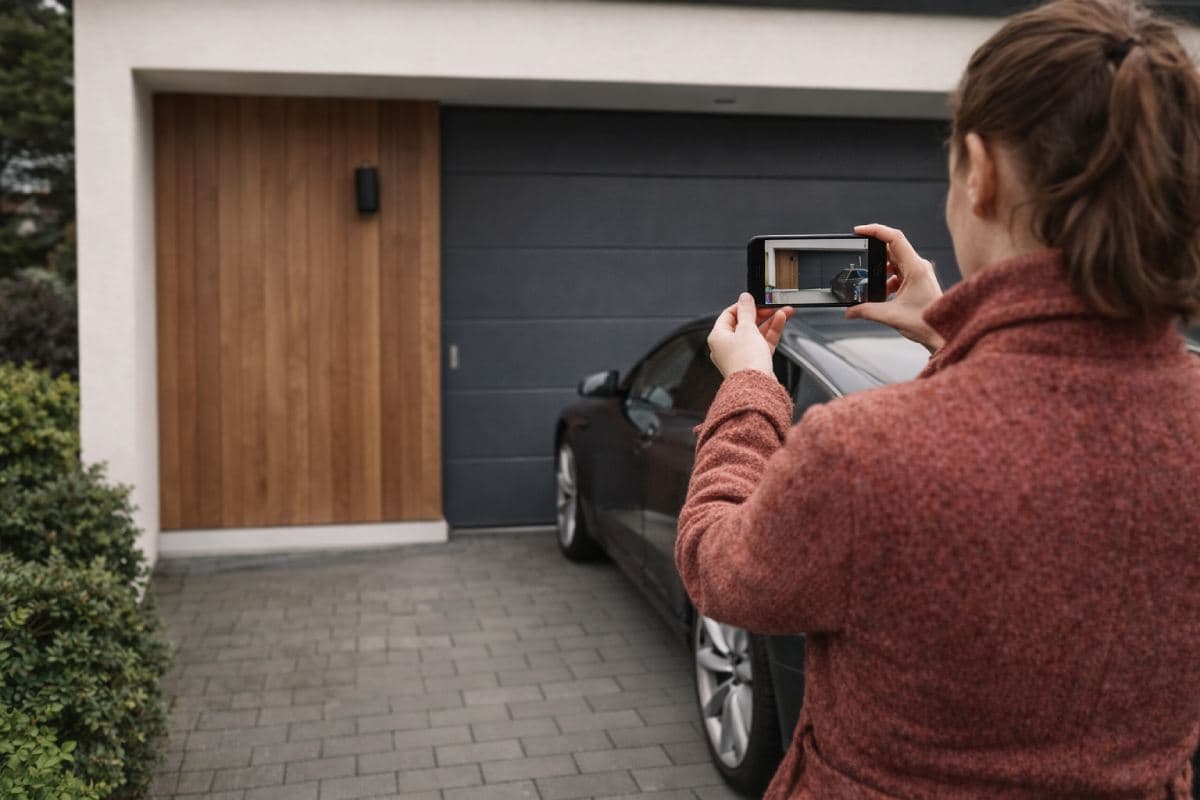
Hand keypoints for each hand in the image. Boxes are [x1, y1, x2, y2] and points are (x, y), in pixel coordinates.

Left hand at [707, 293, 793, 377]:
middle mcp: (727, 347)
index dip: (743, 306)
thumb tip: (744, 298)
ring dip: (770, 321)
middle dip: (761, 313)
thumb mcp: (746, 329)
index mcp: (718, 337)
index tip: (755, 300)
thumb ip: (746, 311)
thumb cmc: (745, 362)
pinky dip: (771, 332)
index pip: (728, 315)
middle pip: (744, 323)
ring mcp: (741, 355)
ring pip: (756, 333)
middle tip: (772, 305)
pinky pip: (762, 343)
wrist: (756, 387)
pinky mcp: (754, 362)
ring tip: (783, 311)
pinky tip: (781, 321)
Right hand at [846, 223, 945, 353]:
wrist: (942, 333)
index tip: (858, 232)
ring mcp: (918, 272)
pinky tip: (882, 295)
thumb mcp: (890, 316)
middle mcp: (918, 266)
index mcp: (915, 268)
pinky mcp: (917, 280)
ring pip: (894, 261)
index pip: (894, 238)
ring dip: (880, 270)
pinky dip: (887, 280)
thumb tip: (848, 311)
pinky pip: (898, 273)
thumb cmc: (926, 323)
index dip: (875, 230)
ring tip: (871, 285)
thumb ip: (866, 311)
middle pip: (891, 248)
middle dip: (873, 253)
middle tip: (859, 259)